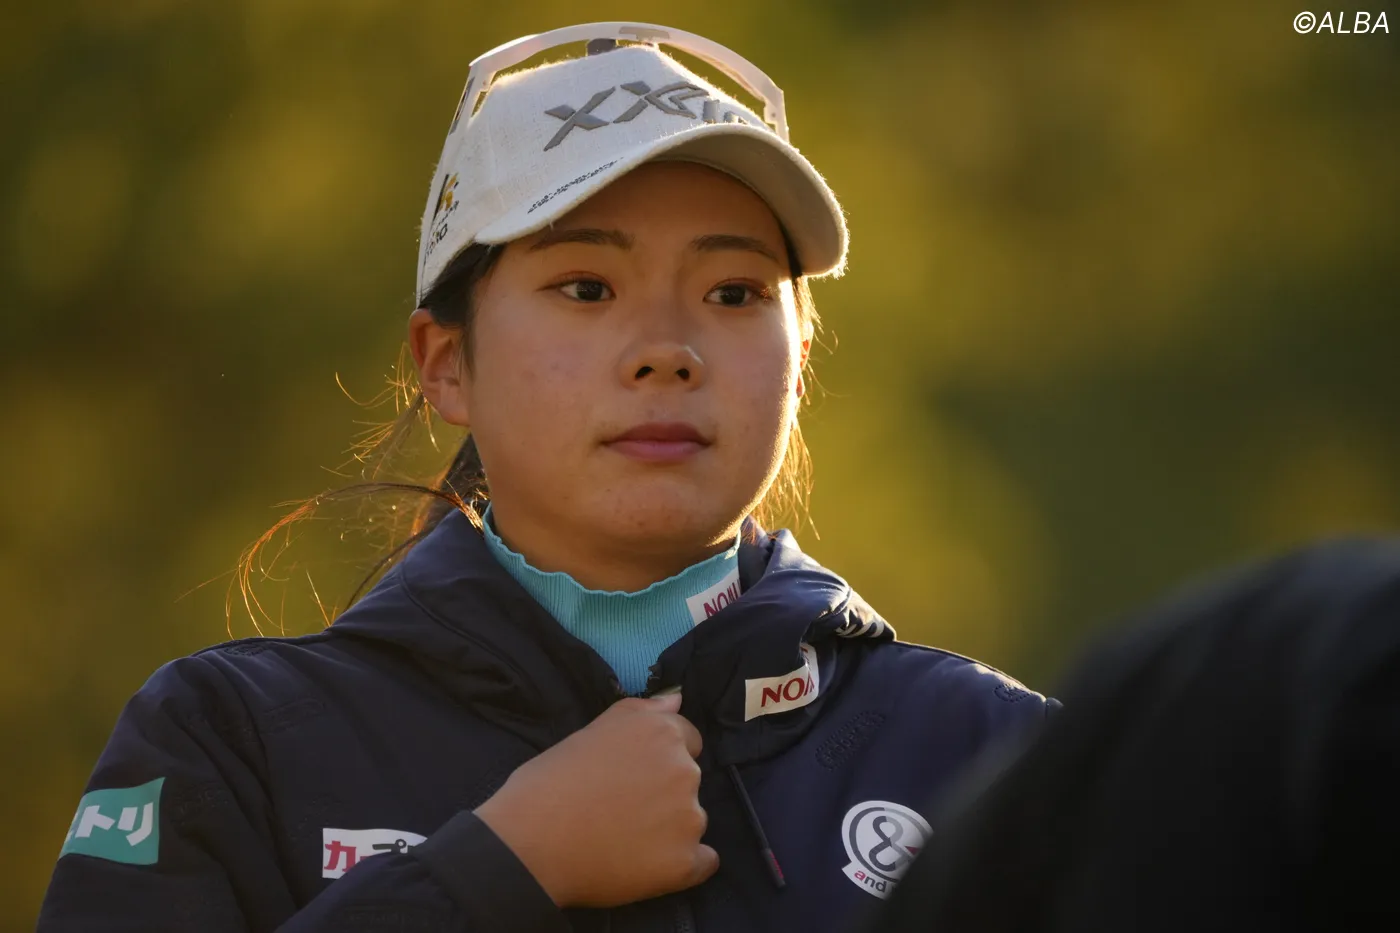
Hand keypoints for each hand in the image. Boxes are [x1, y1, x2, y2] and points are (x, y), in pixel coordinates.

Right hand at [475, 692, 717, 907]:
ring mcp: (689, 818)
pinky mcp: (685, 862)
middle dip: (664, 792)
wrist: (530, 843)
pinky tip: (648, 864)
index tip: (632, 777)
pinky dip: (682, 865)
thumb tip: (677, 699)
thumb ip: (640, 712)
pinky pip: (703, 862)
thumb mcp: (589, 731)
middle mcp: (684, 770)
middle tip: (621, 808)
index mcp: (661, 733)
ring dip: (670, 829)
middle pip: (689, 781)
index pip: (687, 740)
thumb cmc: (550, 782)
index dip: (657, 759)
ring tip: (624, 839)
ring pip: (692, 821)